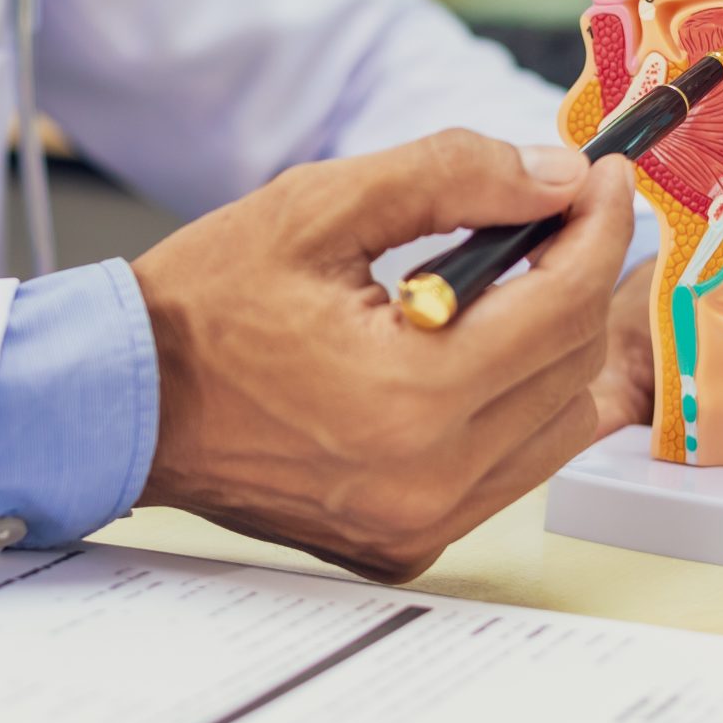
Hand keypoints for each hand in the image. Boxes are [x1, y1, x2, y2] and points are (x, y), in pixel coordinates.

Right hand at [135, 130, 637, 581]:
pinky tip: (469, 358)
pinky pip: (505, 474)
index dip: (598, 229)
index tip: (601, 180)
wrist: (122, 405)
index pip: (562, 305)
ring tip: (512, 287)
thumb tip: (558, 177)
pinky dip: (512, 411)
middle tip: (561, 218)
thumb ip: (450, 177)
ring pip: (556, 429)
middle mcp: (428, 478)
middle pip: (572, 368)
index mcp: (411, 393)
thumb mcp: (318, 207)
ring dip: (553, 351)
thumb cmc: (201, 309)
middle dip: (581, 280)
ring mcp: (418, 525)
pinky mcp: (404, 545)